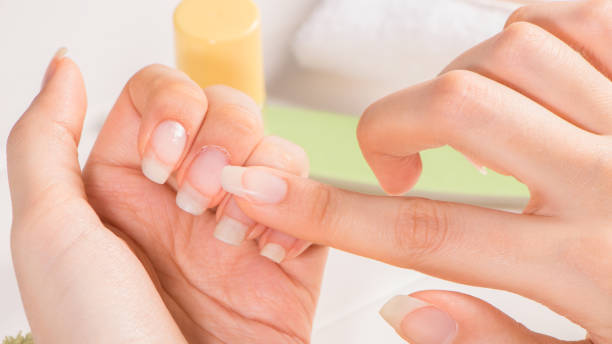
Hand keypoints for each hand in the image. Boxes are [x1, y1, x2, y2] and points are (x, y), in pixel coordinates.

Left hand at [8, 53, 326, 342]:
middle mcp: (186, 196)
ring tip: (230, 234)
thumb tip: (65, 68)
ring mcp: (241, 221)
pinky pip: (312, 198)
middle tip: (196, 197)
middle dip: (219, 142)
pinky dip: (296, 212)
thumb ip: (43, 139)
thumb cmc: (101, 335)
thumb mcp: (49, 232)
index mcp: (129, 183)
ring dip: (258, 178)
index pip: (163, 94)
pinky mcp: (290, 251)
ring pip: (273, 147)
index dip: (173, 108)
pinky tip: (266, 249)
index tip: (162, 159)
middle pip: (227, 108)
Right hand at [219, 1, 611, 342]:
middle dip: (390, 123)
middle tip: (393, 156)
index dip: (326, 211)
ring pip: (510, 54)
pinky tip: (528, 81)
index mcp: (585, 267)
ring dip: (460, 84)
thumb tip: (401, 305)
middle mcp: (610, 183)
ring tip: (469, 128)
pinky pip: (575, 20)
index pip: (422, 232)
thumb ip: (491, 340)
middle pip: (456, 111)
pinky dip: (529, 35)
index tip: (261, 190)